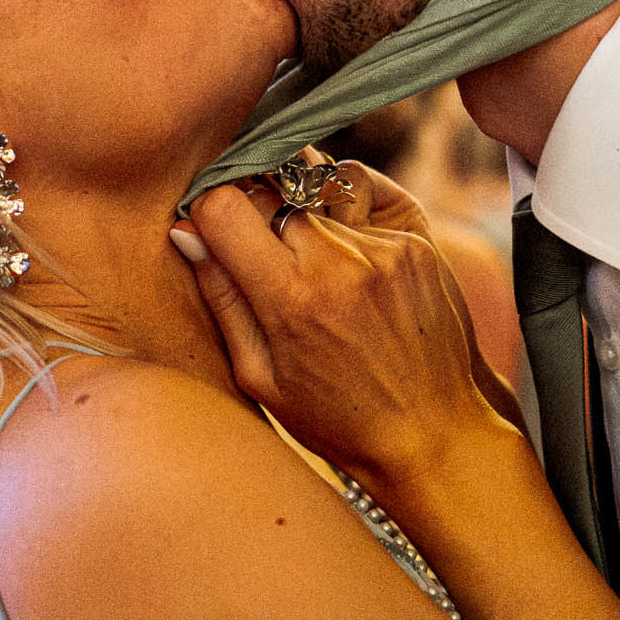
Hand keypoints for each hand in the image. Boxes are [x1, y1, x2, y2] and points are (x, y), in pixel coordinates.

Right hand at [175, 157, 511, 497]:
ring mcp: (383, 246)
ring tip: (312, 262)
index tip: (214, 230)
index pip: (225, 205)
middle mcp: (339, 262)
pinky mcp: (417, 239)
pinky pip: (362, 192)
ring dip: (302, 210)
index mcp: (290, 299)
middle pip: (270, 189)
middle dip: (256, 210)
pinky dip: (345, 213)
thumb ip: (222, 296)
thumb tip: (186, 232)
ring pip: (316, 185)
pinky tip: (349, 260)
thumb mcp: (259, 376)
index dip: (209, 211)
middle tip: (264, 252)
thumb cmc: (336, 418)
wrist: (433, 434)